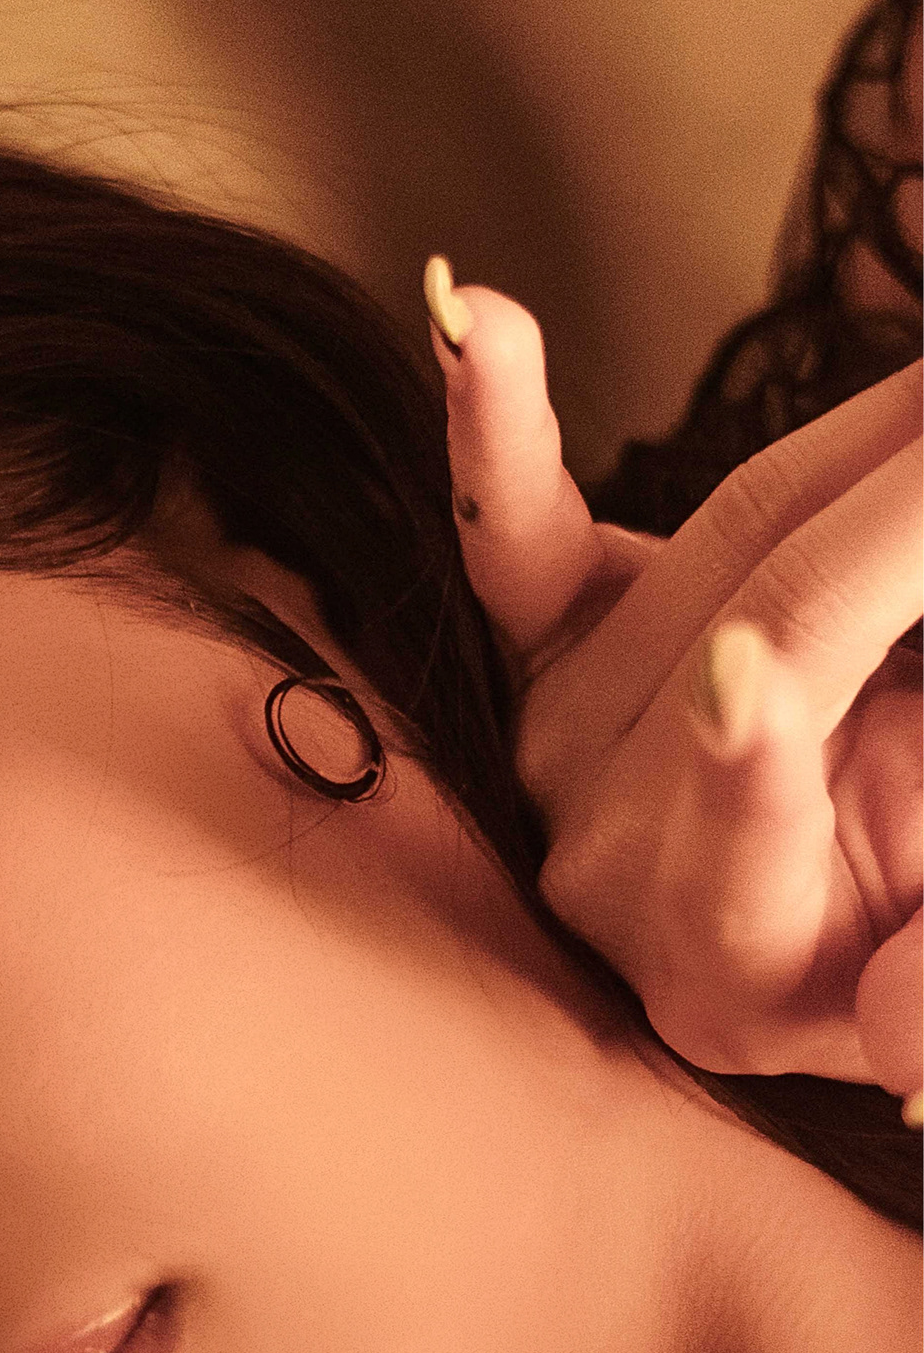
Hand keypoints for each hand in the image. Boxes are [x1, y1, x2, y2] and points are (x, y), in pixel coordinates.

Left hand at [424, 264, 921, 1111]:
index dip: (749, 769)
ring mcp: (566, 738)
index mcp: (731, 968)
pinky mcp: (551, 632)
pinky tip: (472, 306)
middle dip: (897, 529)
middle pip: (755, 650)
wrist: (911, 837)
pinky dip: (501, 414)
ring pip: (706, 555)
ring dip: (857, 451)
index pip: (732, 858)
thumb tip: (898, 1046)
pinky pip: (512, 527)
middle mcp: (613, 864)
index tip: (746, 673)